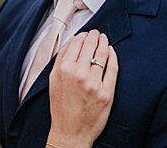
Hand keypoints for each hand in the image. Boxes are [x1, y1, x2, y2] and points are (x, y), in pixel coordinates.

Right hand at [47, 30, 118, 147]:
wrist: (70, 132)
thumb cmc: (61, 107)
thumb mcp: (53, 81)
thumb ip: (60, 61)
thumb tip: (71, 43)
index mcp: (63, 70)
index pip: (76, 44)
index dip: (83, 36)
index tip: (86, 33)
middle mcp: (79, 75)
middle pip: (90, 46)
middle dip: (95, 36)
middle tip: (97, 33)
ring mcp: (94, 84)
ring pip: (102, 55)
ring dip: (104, 43)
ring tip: (104, 39)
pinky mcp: (106, 92)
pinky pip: (112, 68)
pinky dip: (113, 57)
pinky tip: (112, 52)